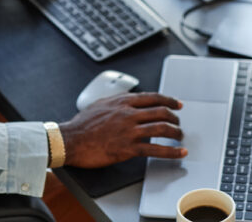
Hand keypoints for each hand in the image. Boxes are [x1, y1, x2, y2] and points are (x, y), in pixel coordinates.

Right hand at [59, 92, 186, 167]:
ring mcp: (130, 130)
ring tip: (180, 137)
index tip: (177, 104)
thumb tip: (126, 100)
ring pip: (161, 129)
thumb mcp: (101, 103)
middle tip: (179, 123)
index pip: (153, 97)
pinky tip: (178, 153)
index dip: (169, 100)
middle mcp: (129, 113)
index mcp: (123, 101)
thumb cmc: (82, 124)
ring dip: (175, 133)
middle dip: (174, 117)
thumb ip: (117, 101)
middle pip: (161, 112)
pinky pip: (155, 150)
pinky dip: (170, 151)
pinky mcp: (128, 148)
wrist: (71, 139)